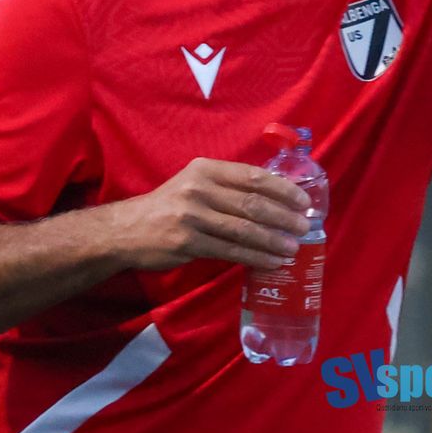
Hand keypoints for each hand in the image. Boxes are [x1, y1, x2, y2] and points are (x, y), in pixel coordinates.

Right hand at [108, 158, 310, 271]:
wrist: (127, 229)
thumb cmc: (169, 206)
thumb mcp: (195, 184)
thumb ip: (228, 186)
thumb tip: (276, 197)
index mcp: (206, 169)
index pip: (253, 176)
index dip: (282, 189)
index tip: (303, 200)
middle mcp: (199, 189)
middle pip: (252, 204)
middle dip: (283, 217)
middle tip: (304, 227)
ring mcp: (193, 216)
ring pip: (244, 230)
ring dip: (273, 241)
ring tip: (293, 249)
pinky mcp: (188, 243)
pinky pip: (231, 251)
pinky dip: (255, 257)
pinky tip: (272, 262)